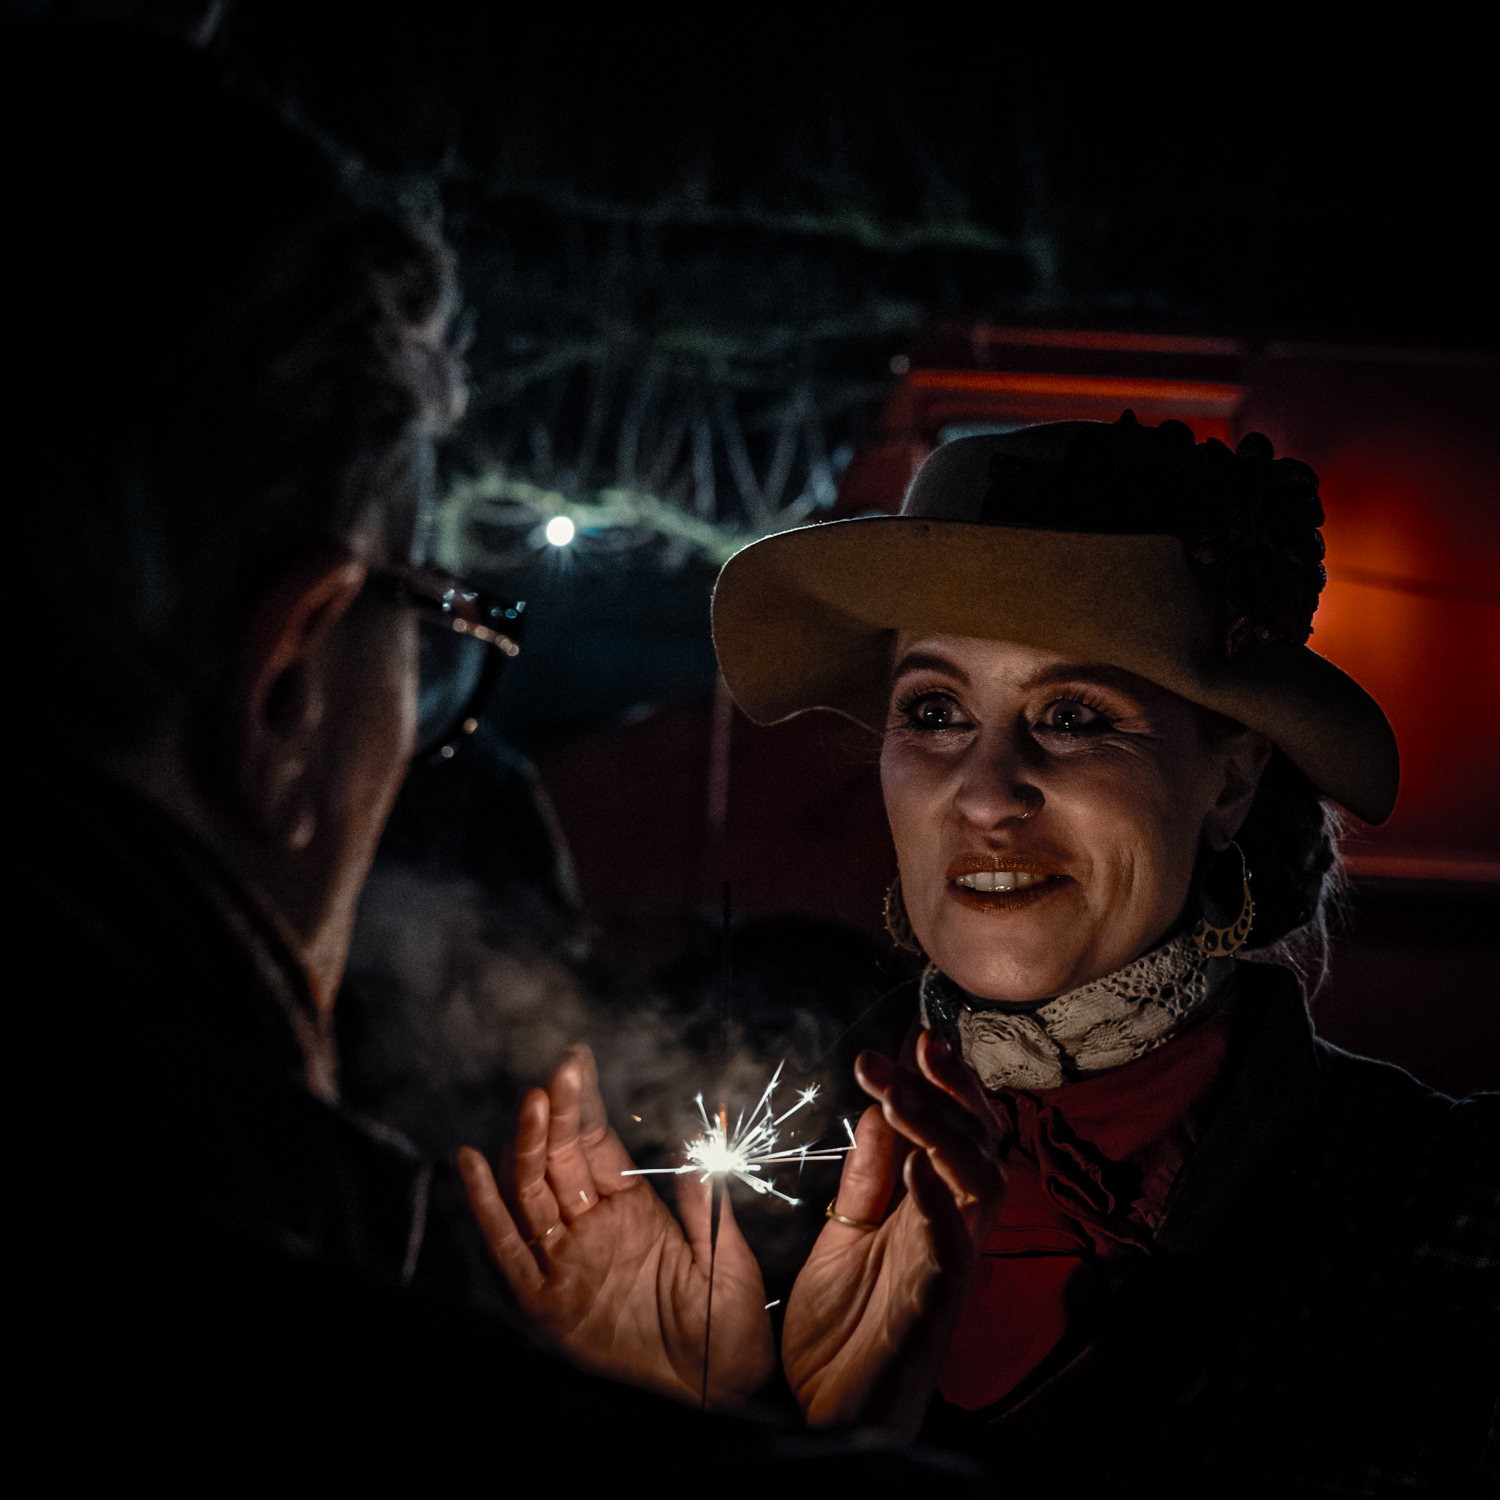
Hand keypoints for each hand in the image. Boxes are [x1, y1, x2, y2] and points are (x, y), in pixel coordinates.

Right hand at [458, 1044, 775, 1409]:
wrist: (713, 1403)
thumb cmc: (728, 1338)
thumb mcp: (728, 1261)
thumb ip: (702, 1205)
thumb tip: (693, 1142)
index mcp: (635, 1215)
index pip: (598, 1147)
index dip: (585, 1105)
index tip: (576, 1061)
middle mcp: (593, 1233)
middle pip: (560, 1161)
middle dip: (556, 1114)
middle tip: (558, 1072)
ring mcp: (567, 1266)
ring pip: (532, 1194)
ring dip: (527, 1147)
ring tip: (529, 1103)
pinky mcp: (547, 1304)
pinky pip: (509, 1250)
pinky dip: (486, 1208)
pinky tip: (471, 1166)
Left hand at [781, 1031, 1003, 1436]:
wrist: (827, 1415)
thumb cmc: (844, 1331)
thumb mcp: (843, 1235)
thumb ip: (864, 1178)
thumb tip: (876, 1111)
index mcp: (931, 1212)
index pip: (956, 1132)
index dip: (945, 1083)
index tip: (914, 1039)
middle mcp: (951, 1233)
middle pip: (980, 1146)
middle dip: (949, 1090)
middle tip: (911, 1048)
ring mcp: (947, 1270)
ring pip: (980, 1187)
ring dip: (942, 1133)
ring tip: (901, 1095)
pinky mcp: (931, 1310)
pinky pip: (951, 1252)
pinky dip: (938, 1206)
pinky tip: (917, 1169)